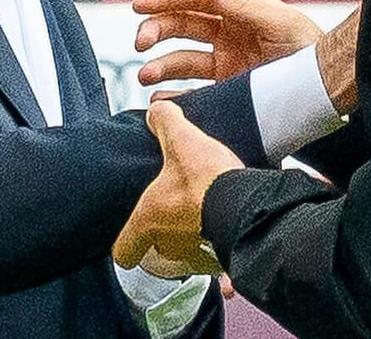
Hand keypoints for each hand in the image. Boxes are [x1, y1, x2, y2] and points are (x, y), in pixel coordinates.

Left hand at [113, 101, 242, 276]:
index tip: (135, 232)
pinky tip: (226, 222)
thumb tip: (157, 111)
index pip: (123, 250)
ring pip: (187, 254)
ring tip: (205, 212)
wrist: (247, 204)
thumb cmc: (207, 179)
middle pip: (158, 248)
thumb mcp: (181, 139)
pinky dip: (217, 245)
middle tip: (177, 208)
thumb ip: (164, 121)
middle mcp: (168, 245)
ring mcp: (194, 256)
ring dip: (193, 237)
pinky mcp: (220, 259)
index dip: (127, 243)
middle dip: (166, 231)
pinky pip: (213, 258)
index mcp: (148, 220)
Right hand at [135, 0, 325, 87]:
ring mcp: (226, 63)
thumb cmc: (309, 47)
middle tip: (140, 43)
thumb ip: (240, 4)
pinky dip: (173, 96)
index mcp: (236, 9)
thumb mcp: (276, 22)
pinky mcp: (228, 90)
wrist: (328, 87)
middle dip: (155, 30)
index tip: (139, 5)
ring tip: (147, 77)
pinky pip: (193, 92)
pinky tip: (160, 100)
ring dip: (159, 65)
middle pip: (180, 26)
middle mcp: (227, 33)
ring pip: (181, 59)